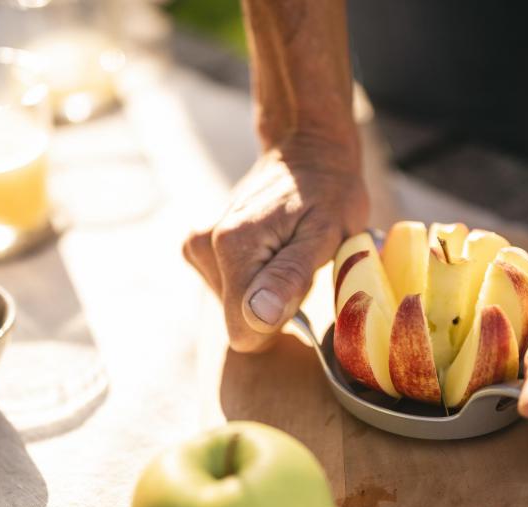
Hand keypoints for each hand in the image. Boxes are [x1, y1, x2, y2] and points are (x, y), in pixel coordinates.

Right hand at [183, 139, 367, 352]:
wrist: (307, 153)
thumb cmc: (329, 192)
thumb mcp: (326, 233)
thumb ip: (290, 276)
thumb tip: (258, 316)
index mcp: (232, 247)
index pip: (245, 331)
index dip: (279, 320)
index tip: (301, 287)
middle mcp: (204, 246)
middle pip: (240, 319)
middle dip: (274, 302)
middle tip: (299, 262)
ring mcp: (198, 246)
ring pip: (234, 307)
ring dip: (266, 290)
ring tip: (288, 251)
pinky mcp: (199, 248)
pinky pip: (228, 290)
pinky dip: (254, 279)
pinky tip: (271, 250)